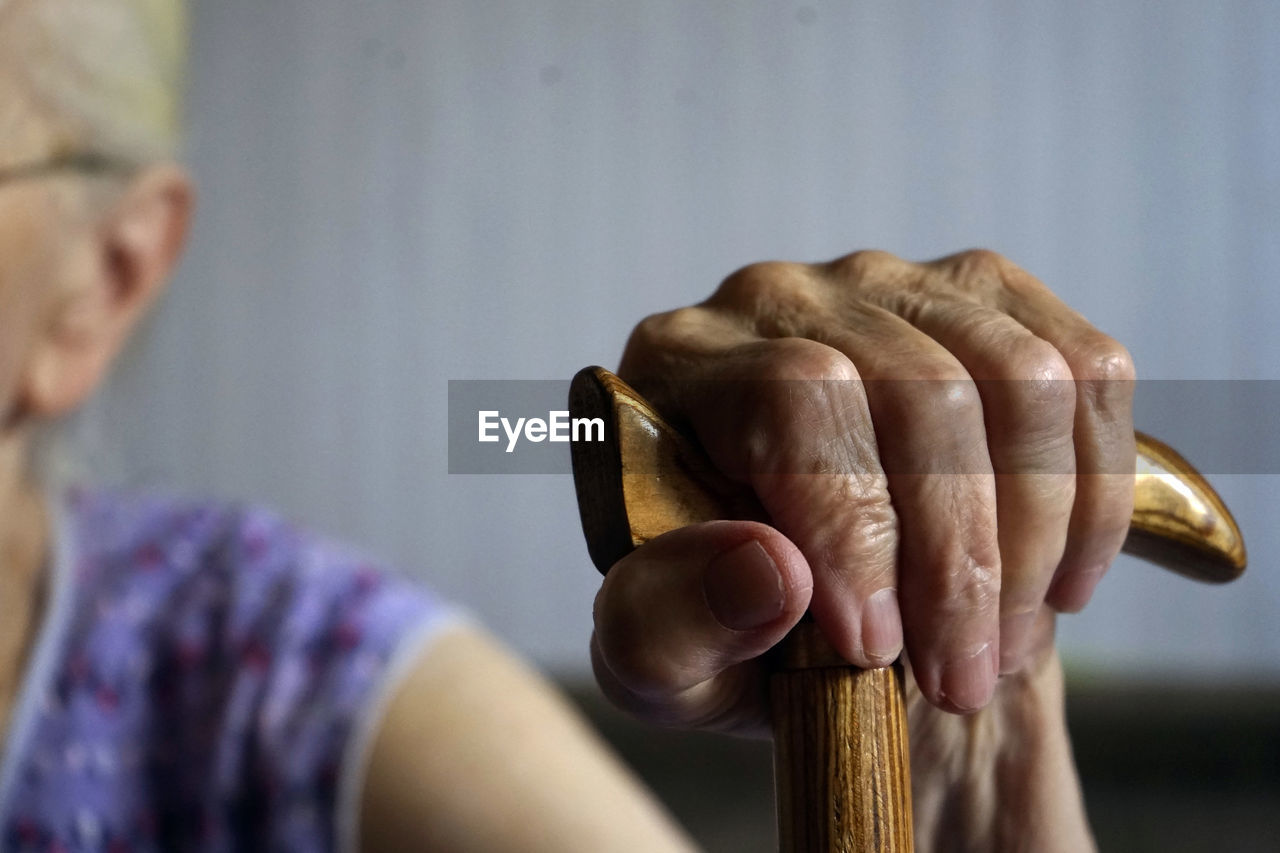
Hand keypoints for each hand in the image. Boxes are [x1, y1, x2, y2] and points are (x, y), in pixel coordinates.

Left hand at [591, 249, 1134, 722]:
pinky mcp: (982, 298)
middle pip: (919, 391)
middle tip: (958, 678)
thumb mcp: (659, 656)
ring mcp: (890, 285)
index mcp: (680, 361)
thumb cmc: (711, 618)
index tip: (876, 649)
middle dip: (957, 561)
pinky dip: (1093, 490)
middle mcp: (781, 297)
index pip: (794, 399)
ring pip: (1018, 381)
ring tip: (1001, 642)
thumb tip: (770, 572)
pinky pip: (1083, 371)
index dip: (851, 525)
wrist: (786, 591)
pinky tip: (1055, 582)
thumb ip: (670, 624)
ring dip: (1034, 535)